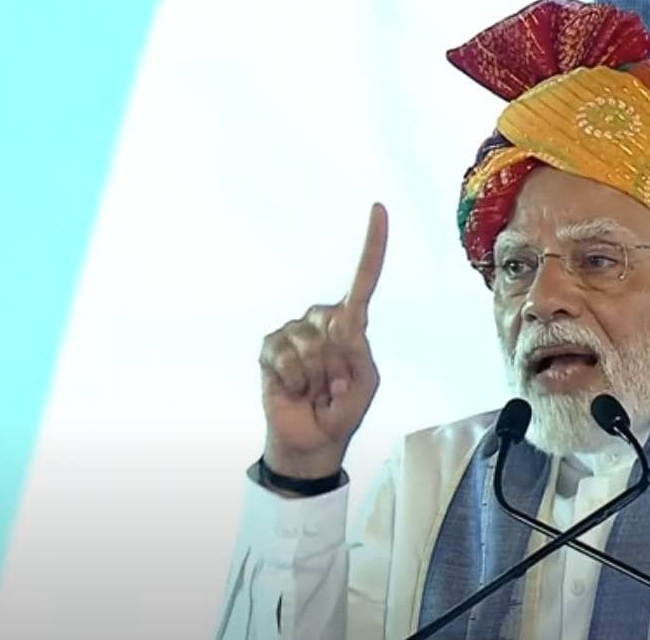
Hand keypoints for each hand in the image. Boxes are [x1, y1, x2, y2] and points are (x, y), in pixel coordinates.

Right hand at [258, 203, 387, 478]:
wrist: (311, 441)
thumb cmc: (342, 410)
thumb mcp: (365, 384)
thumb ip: (358, 353)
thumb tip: (341, 321)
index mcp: (351, 325)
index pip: (363, 280)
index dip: (372, 245)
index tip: (379, 208)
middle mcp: (322, 320)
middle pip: (335, 324)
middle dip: (338, 364)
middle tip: (334, 387)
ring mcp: (294, 331)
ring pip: (310, 344)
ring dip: (316, 376)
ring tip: (314, 390)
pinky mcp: (271, 346)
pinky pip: (286, 356)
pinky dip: (294, 379)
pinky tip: (293, 388)